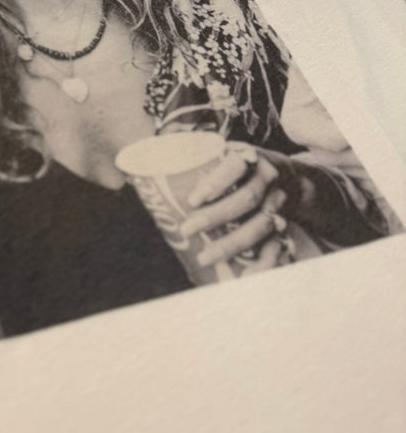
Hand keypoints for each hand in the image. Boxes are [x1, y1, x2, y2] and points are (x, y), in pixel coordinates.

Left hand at [180, 144, 295, 270]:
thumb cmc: (241, 167)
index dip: (215, 183)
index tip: (192, 201)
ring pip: (260, 225)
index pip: (235, 167)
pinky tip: (246, 277)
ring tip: (204, 257)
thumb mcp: (225, 155)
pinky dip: (264, 264)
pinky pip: (277, 246)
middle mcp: (269, 179)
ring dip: (232, 244)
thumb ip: (193, 162)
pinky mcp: (284, 225)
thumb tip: (140, 175)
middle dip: (215, 217)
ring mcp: (278, 203)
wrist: (291, 176)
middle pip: (246, 199)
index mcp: (251, 158)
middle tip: (186, 230)